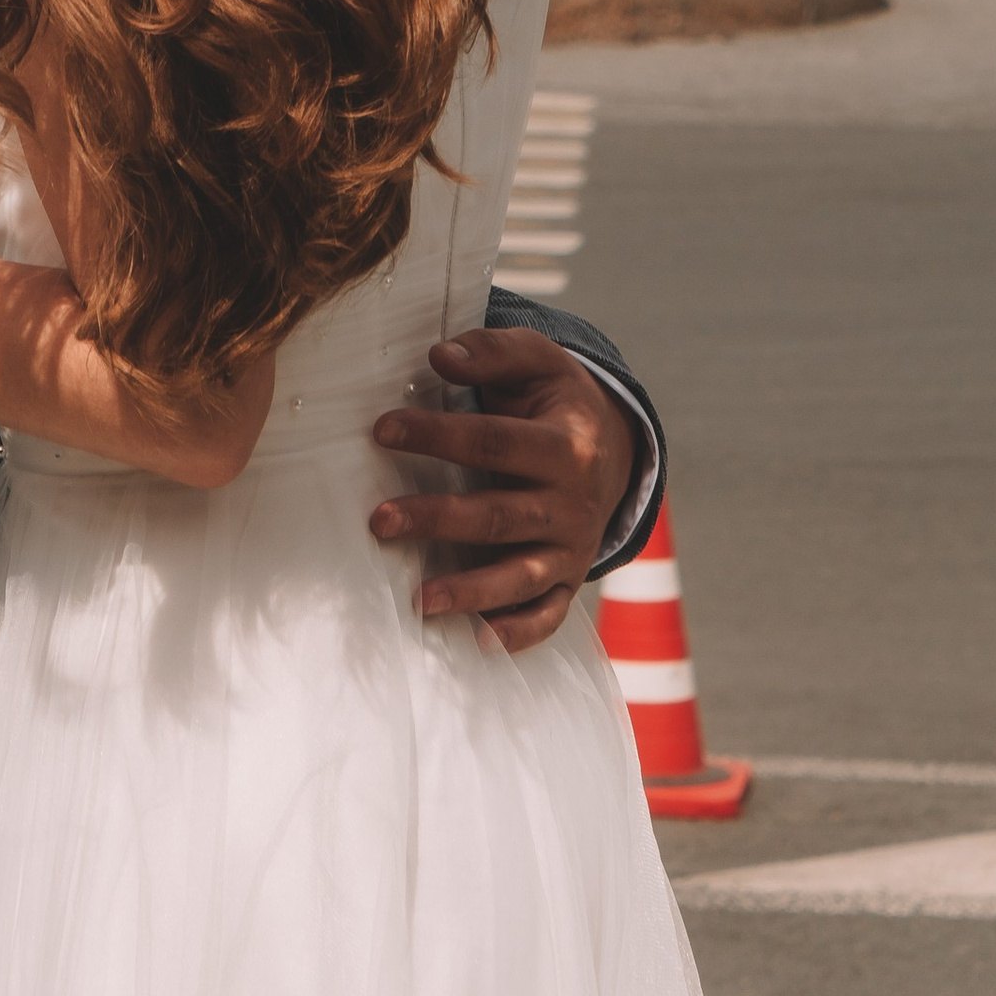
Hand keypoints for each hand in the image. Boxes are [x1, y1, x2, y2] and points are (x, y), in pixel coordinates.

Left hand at [369, 330, 638, 652]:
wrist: (616, 446)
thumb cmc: (555, 398)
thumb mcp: (537, 361)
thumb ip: (491, 353)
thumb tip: (440, 357)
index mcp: (566, 445)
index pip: (495, 442)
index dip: (438, 435)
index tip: (382, 430)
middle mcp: (573, 503)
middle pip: (500, 516)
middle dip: (438, 520)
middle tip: (379, 520)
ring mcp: (572, 548)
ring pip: (522, 576)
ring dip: (471, 591)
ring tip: (419, 600)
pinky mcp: (570, 579)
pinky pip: (550, 614)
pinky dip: (520, 633)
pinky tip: (480, 641)